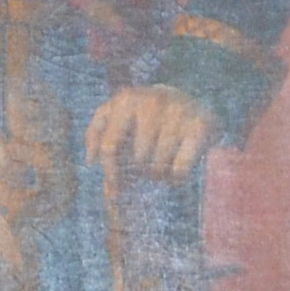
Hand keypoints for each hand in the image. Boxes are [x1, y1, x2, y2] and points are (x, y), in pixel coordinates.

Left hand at [85, 83, 214, 180]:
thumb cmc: (146, 116)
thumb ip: (98, 134)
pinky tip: (178, 168)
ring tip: (162, 165)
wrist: (191, 99)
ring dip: (160, 173)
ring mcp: (177, 111)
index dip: (110, 173)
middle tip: (148, 166)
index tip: (114, 191)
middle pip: (138, 159)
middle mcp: (151, 101)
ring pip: (159, 165)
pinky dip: (178, 176)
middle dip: (141, 169)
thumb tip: (90, 160)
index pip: (110, 147)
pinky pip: (180, 168)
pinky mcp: (199, 125)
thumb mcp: (118, 115)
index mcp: (125, 100)